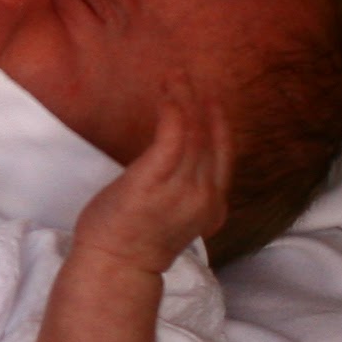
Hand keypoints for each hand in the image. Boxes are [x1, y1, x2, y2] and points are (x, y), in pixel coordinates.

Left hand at [80, 85, 231, 272]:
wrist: (116, 264)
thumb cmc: (135, 239)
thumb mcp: (174, 216)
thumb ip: (187, 193)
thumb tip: (181, 169)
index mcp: (213, 206)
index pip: (224, 155)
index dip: (219, 124)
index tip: (211, 99)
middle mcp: (205, 196)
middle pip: (211, 139)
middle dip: (202, 103)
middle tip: (190, 77)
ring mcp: (183, 189)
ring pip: (194, 133)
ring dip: (185, 99)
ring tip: (174, 77)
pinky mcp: (155, 181)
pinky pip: (172, 136)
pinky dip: (174, 111)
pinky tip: (168, 94)